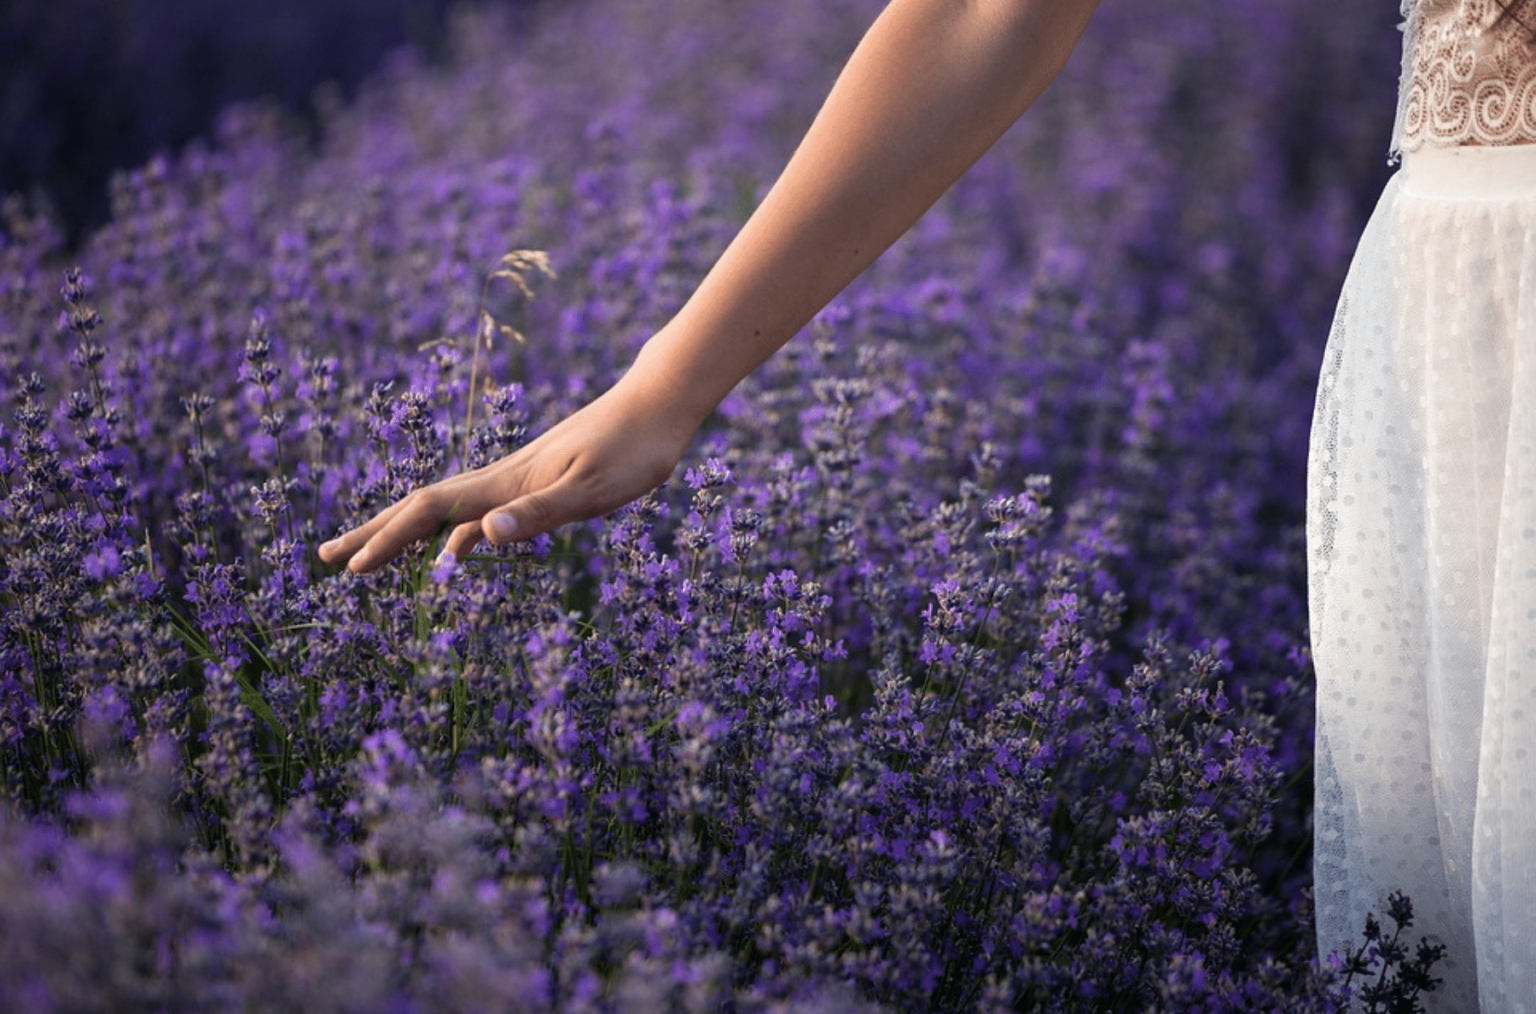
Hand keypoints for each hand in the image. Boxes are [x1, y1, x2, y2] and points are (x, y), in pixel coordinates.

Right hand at [317, 372, 696, 573]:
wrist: (659, 402)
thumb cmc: (635, 447)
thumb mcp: (594, 490)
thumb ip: (539, 514)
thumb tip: (480, 538)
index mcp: (508, 482)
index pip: (430, 512)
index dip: (388, 539)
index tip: (352, 570)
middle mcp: (503, 477)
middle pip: (423, 508)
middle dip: (375, 534)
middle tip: (327, 559)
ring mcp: (519, 477)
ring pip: (447, 510)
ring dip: (406, 533)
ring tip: (372, 558)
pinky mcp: (540, 479)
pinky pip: (480, 512)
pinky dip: (454, 534)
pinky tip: (454, 551)